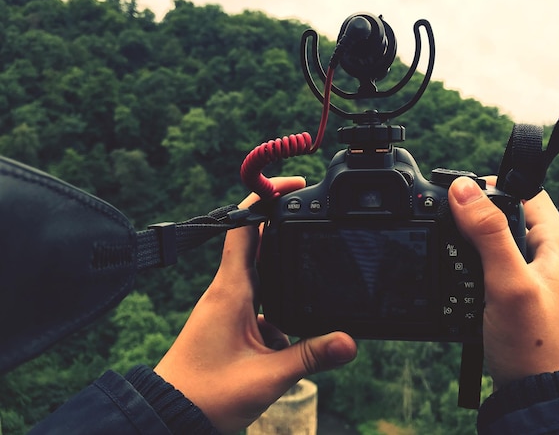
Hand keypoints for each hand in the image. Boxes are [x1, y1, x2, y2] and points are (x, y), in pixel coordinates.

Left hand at [154, 177, 356, 433]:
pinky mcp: (230, 323)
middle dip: (285, 228)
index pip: (244, 227)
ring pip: (261, 273)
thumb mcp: (267, 376)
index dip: (265, 198)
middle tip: (315, 218)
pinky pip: (260, 301)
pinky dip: (279, 304)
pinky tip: (295, 328)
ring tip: (313, 269)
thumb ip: (311, 357)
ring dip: (284, 269)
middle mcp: (228, 291)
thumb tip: (350, 342)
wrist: (170, 415)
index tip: (292, 184)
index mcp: (232, 290)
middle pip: (257, 242)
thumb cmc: (207, 395)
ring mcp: (228, 306)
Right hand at [448, 176, 558, 388]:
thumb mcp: (509, 282)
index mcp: (554, 243)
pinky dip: (467, 266)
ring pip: (490, 242)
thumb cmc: (536, 344)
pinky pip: (485, 267)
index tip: (458, 193)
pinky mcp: (511, 295)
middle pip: (503, 215)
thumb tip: (462, 190)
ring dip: (467, 242)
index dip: (491, 187)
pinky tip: (454, 276)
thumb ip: (488, 234)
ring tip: (448, 250)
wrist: (540, 393)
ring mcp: (527, 276)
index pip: (525, 192)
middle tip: (447, 223)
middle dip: (473, 216)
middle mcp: (543, 256)